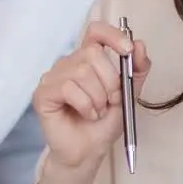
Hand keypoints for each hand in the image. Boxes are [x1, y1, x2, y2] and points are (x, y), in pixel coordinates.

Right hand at [33, 22, 150, 170]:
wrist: (89, 151)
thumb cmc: (104, 123)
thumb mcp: (129, 95)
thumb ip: (136, 71)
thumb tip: (139, 45)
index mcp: (88, 59)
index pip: (96, 31)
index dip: (113, 35)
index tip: (128, 51)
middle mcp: (69, 63)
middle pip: (92, 53)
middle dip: (110, 81)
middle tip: (112, 101)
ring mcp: (53, 77)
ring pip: (82, 72)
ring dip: (98, 97)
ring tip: (98, 112)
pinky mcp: (43, 93)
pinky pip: (68, 88)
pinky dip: (85, 105)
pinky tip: (87, 115)